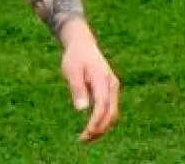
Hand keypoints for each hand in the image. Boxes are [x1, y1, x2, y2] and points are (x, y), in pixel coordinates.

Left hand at [59, 19, 119, 141]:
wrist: (82, 44)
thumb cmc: (75, 57)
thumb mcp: (71, 70)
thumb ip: (77, 88)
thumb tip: (81, 110)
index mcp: (102, 79)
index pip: (103, 105)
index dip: (97, 121)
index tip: (87, 132)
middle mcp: (112, 85)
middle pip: (111, 113)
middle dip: (99, 129)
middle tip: (83, 139)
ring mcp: (113, 88)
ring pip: (112, 113)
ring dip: (102, 127)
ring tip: (86, 137)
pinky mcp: (110, 90)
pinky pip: (110, 109)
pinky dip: (103, 121)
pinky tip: (91, 127)